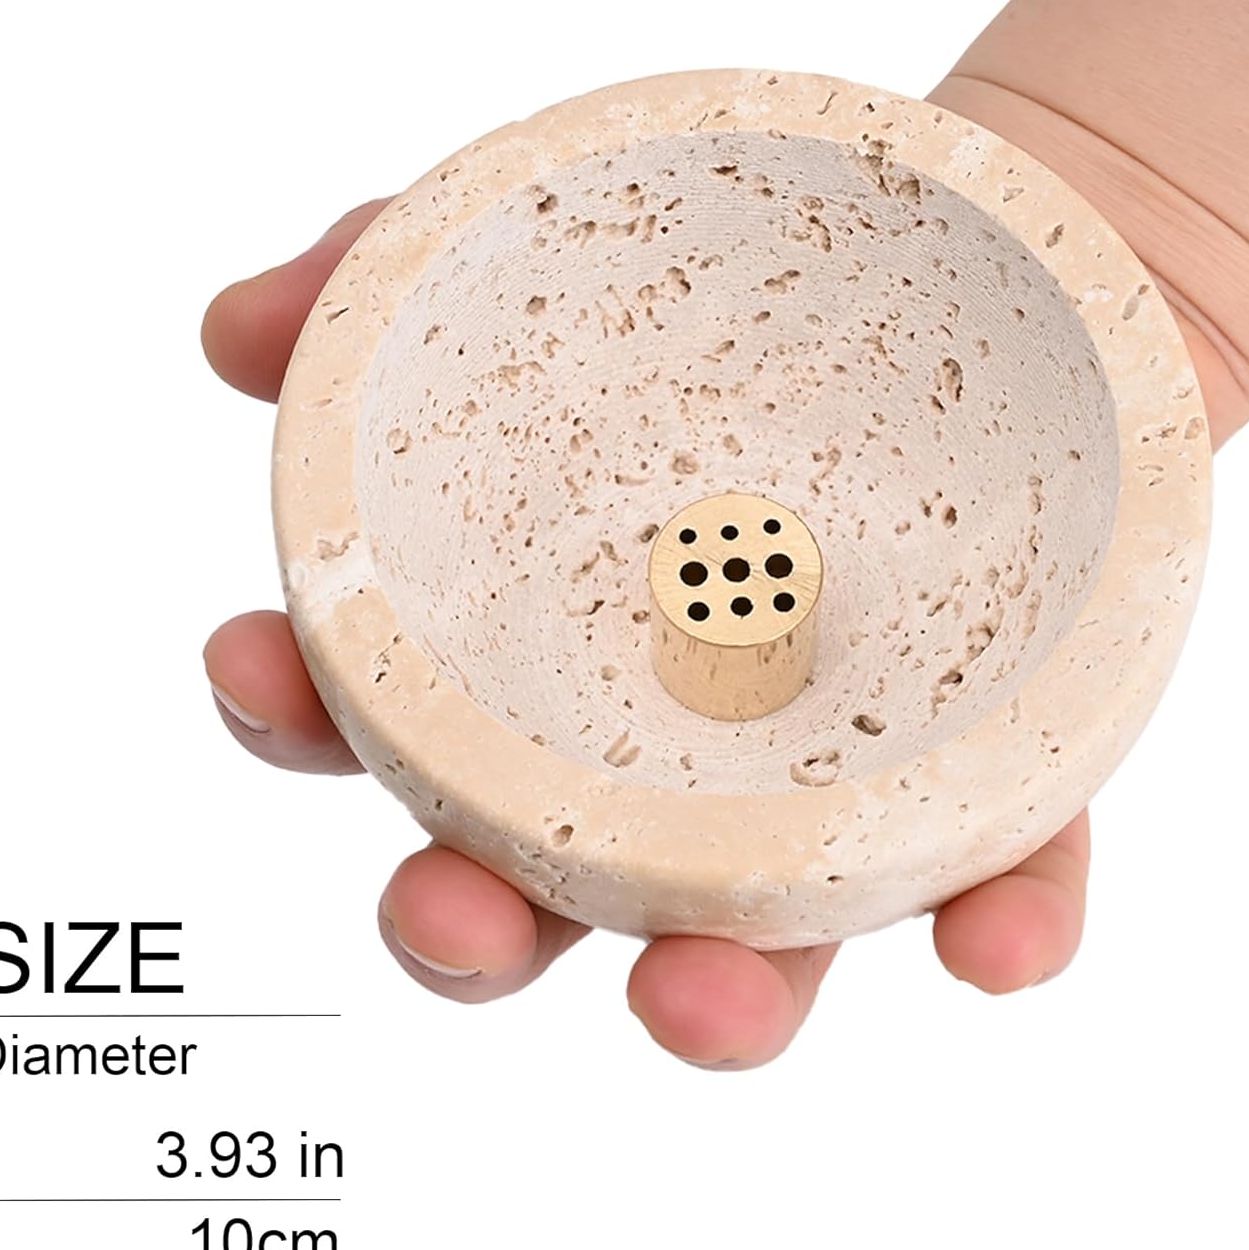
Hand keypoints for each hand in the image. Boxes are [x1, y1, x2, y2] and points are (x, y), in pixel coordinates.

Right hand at [202, 198, 1091, 1068]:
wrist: (988, 264)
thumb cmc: (746, 294)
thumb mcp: (557, 252)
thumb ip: (390, 281)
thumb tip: (238, 335)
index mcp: (549, 647)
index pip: (398, 712)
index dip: (301, 711)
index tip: (257, 664)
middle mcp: (675, 745)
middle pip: (553, 883)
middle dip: (478, 929)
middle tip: (448, 910)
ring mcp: (837, 776)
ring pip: (764, 930)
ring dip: (718, 995)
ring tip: (694, 997)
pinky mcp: (1005, 772)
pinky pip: (1011, 872)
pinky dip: (998, 928)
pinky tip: (991, 942)